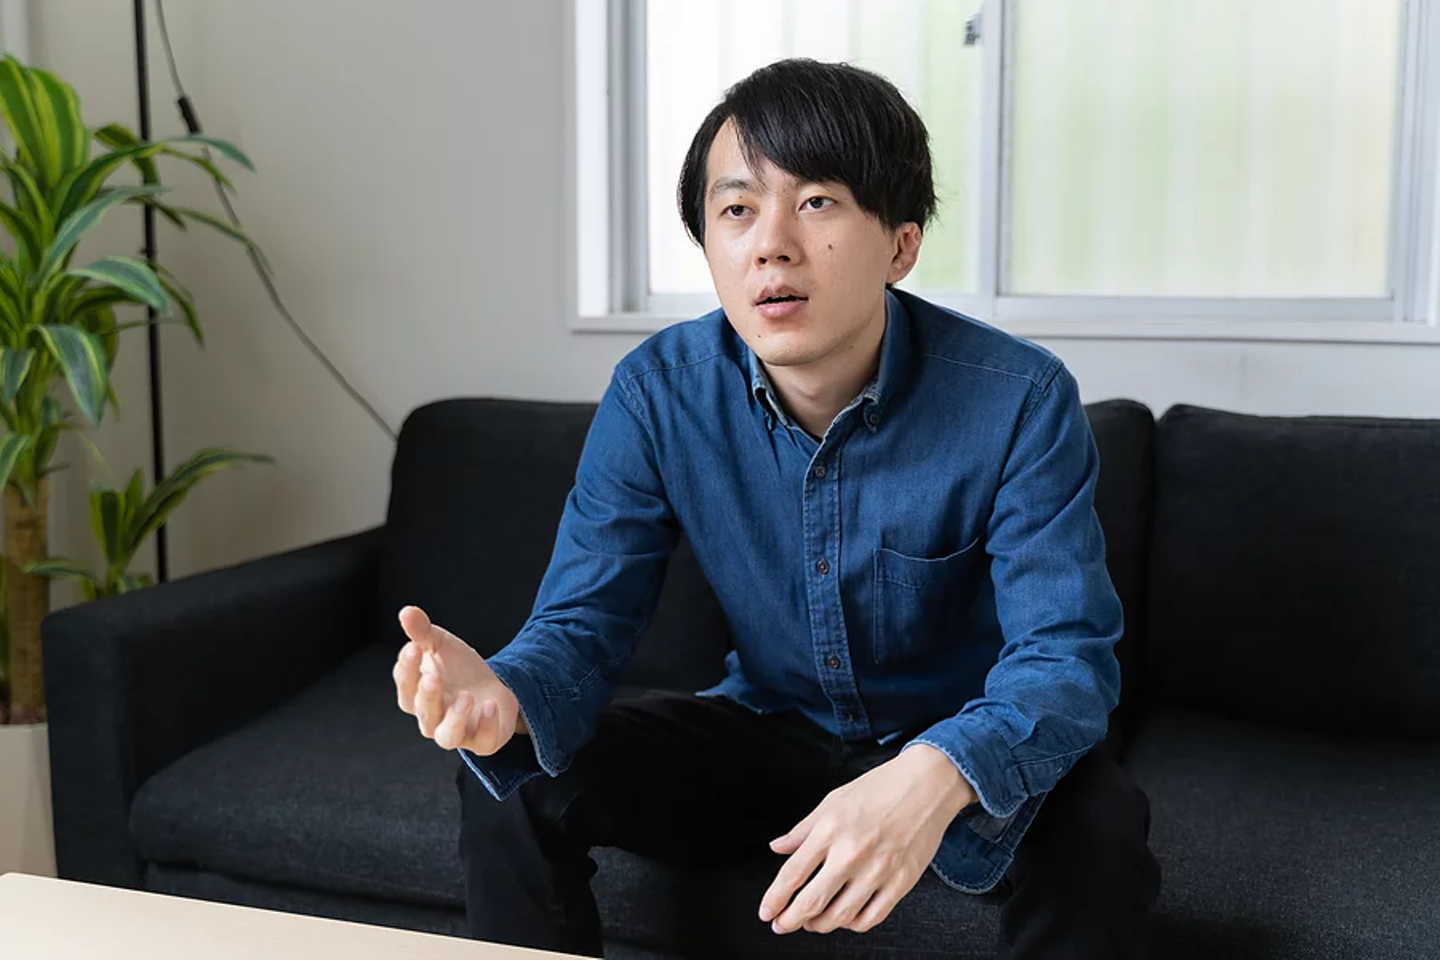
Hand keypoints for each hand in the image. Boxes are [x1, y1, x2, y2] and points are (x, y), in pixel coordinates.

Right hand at [393, 605, 524, 753]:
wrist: (493, 687)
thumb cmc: (459, 670)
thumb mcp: (442, 646)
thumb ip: (423, 632)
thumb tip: (406, 611)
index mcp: (417, 694)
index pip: (405, 685)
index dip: (407, 669)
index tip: (414, 648)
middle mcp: (433, 717)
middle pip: (422, 712)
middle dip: (427, 696)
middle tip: (433, 676)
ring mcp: (458, 732)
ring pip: (447, 736)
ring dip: (454, 718)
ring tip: (464, 698)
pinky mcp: (483, 741)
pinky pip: (482, 742)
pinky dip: (486, 726)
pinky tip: (490, 706)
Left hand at [759, 744, 975, 935]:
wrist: (926, 784)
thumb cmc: (879, 788)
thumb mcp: (833, 801)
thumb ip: (803, 829)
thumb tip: (777, 847)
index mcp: (830, 829)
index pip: (792, 874)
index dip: (775, 898)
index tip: (766, 912)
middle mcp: (851, 852)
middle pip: (812, 901)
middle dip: (790, 920)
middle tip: (782, 925)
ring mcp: (878, 870)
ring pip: (840, 916)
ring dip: (820, 925)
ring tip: (812, 922)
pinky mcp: (901, 882)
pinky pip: (871, 917)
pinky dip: (853, 924)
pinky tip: (846, 918)